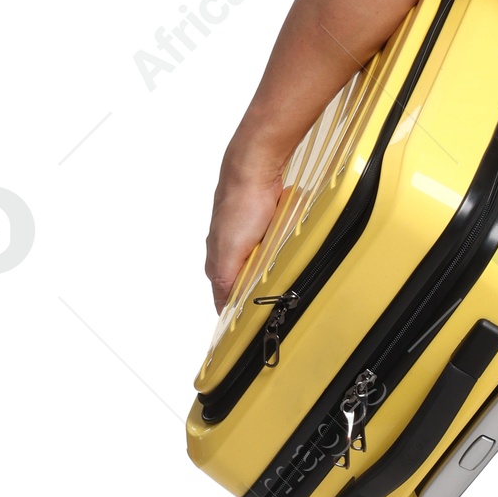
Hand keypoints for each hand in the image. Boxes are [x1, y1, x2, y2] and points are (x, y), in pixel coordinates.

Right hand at [206, 158, 285, 310]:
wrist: (253, 169)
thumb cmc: (241, 204)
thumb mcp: (232, 250)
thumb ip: (226, 279)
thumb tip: (224, 305)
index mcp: (216, 260)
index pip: (222, 297)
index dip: (232, 312)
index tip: (245, 327)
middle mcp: (224, 249)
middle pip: (238, 282)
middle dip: (251, 294)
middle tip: (267, 308)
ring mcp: (241, 236)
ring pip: (253, 264)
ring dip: (263, 273)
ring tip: (276, 283)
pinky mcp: (257, 224)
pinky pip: (266, 246)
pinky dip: (273, 252)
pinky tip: (281, 253)